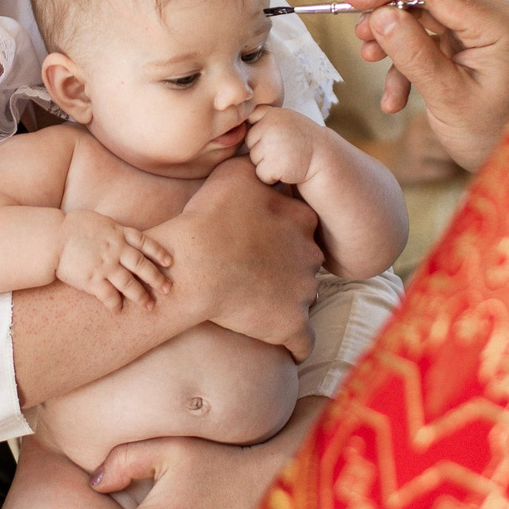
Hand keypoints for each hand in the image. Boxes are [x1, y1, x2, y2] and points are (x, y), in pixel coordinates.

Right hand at [57, 209, 172, 309]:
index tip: (169, 262)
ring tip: (149, 306)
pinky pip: (108, 295)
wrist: (52, 238)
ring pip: (129, 284)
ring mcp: (105, 266)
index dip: (159, 253)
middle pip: (142, 266)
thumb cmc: (72, 226)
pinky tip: (119, 310)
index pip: (145, 243)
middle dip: (157, 279)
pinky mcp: (92, 280)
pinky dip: (115, 304)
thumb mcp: (100, 220)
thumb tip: (122, 234)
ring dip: (141, 296)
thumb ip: (114, 230)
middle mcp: (116, 250)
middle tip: (169, 289)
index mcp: (118, 233)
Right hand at [153, 158, 320, 353]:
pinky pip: (303, 342)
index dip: (282, 233)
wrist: (196, 263)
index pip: (303, 227)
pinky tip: (286, 345)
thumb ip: (257, 166)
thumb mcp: (235, 174)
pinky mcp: (291, 325)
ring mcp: (304, 292)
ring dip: (287, 300)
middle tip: (256, 271)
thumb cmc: (210, 217)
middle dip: (289, 267)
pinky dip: (295, 344)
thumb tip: (264, 162)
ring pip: (304, 298)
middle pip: (307, 263)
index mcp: (302, 220)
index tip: (260, 240)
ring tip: (257, 303)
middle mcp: (311, 255)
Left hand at [240, 105, 319, 190]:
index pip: (252, 122)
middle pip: (251, 143)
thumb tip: (237, 114)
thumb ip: (265, 116)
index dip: (263, 133)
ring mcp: (272, 146)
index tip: (279, 135)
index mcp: (273, 114)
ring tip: (287, 159)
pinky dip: (272, 177)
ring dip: (268, 164)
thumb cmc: (301, 140)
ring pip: (254, 160)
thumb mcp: (285, 119)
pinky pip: (261, 175)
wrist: (324, 159)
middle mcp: (271, 127)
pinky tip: (288, 170)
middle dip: (263, 150)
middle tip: (284, 150)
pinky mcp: (273, 165)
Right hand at [347, 0, 508, 172]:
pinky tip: (395, 95)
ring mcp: (488, 31)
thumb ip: (414, 54)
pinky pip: (435, 36)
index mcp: (500, 26)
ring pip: (431, 10)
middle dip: (392, 4)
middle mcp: (498, 18)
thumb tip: (380, 14)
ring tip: (370, 58)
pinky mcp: (477, 46)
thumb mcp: (448, 99)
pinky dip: (410, 57)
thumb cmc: (495, 138)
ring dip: (397, 32)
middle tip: (360, 28)